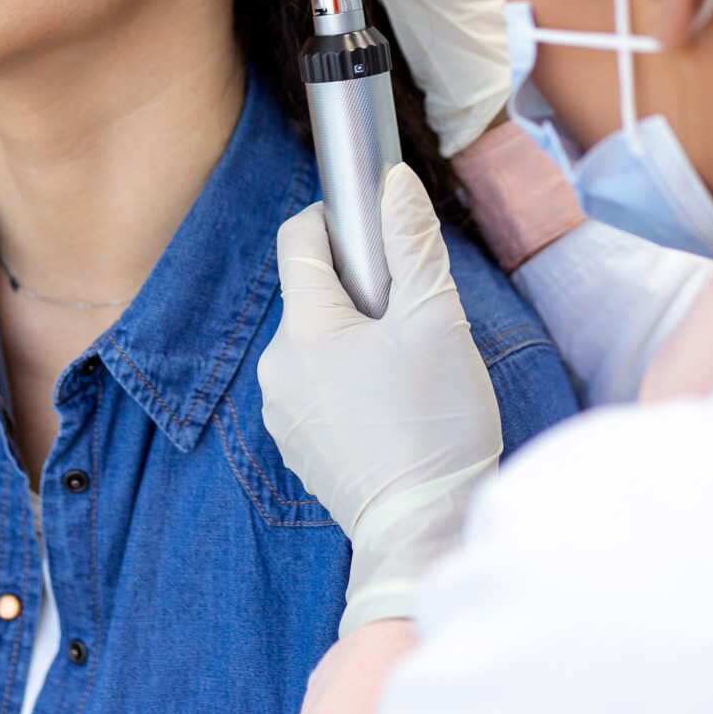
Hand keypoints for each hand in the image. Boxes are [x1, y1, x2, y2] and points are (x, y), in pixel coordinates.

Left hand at [260, 165, 502, 632]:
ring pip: (316, 344)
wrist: (424, 530)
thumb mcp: (437, 322)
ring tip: (406, 376)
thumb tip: (394, 183)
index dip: (338, 223)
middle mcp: (276, 367)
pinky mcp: (295, 446)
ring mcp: (280, 411)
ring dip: (355, 342)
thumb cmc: (436, 425)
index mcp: (304, 329)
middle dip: (361, 295)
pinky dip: (348, 385)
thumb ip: (413, 245)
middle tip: (412, 324)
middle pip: (313, 295)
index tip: (379, 236)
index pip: (298, 240)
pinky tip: (391, 412)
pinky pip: (316, 389)